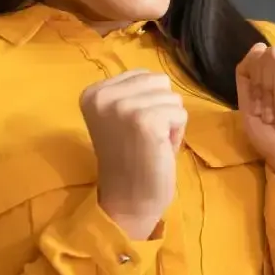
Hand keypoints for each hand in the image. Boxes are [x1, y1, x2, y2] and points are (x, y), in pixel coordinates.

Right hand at [80, 70, 186, 240]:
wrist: (128, 198)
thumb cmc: (130, 158)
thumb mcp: (121, 116)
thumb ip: (134, 94)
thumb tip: (162, 79)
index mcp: (94, 92)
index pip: (143, 75)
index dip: (150, 102)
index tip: (134, 129)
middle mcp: (104, 95)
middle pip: (160, 82)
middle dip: (162, 109)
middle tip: (146, 137)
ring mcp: (124, 106)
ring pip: (173, 98)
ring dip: (170, 122)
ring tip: (152, 143)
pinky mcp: (145, 120)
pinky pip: (180, 114)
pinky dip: (177, 134)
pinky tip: (160, 149)